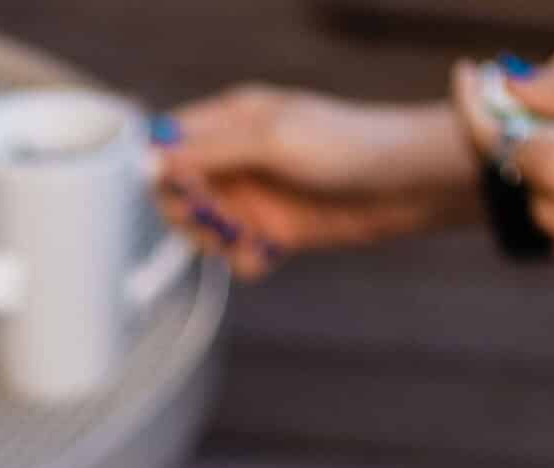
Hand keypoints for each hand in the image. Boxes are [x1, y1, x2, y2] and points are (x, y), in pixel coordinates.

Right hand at [151, 86, 478, 276]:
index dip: (164, 170)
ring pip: (203, 230)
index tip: (182, 189)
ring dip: (217, 242)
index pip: (170, 142)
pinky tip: (271, 254)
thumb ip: (208, 151)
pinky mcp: (273, 233)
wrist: (402, 185)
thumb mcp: (269, 139)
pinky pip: (238, 257)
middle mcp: (237, 159)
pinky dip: (247, 260)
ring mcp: (254, 198)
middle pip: (178, 193)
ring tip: (246, 238)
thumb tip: (151, 162)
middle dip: (189, 213)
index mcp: (231, 120)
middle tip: (218, 220)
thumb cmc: (344, 145)